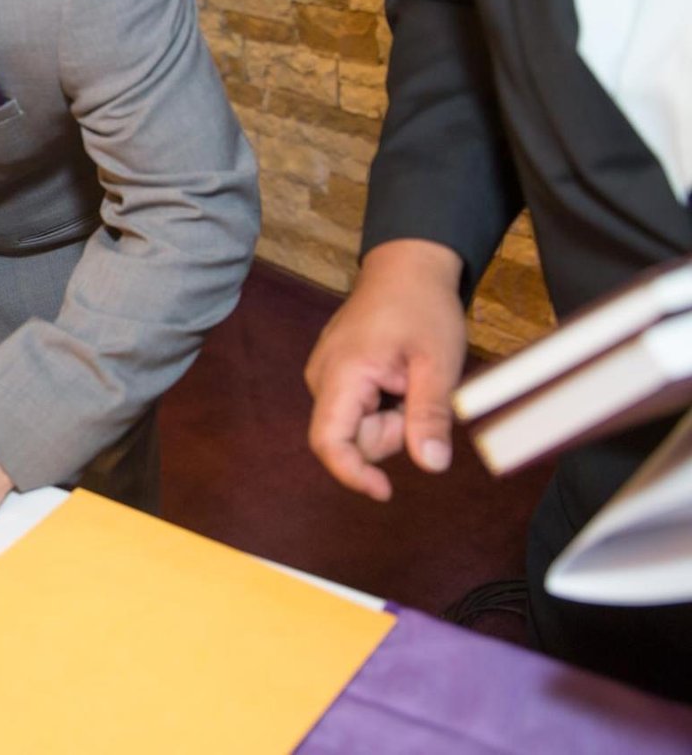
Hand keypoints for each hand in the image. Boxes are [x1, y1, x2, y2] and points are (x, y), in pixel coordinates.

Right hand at [304, 239, 466, 501]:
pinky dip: (384, 405)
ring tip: (412, 380)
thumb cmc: (423, 308)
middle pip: (352, 437)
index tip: (385, 491)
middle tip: (422, 395)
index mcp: (341, 375)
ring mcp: (324, 375)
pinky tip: (399, 378)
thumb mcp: (437, 362)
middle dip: (393, 432)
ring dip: (392, 418)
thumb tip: (431, 466)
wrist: (406, 267)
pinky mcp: (334, 374)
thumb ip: (429, 415)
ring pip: (358, 426)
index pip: (328, 441)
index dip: (352, 474)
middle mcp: (321, 379)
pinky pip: (358, 410)